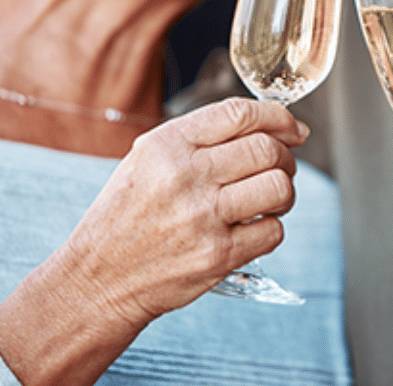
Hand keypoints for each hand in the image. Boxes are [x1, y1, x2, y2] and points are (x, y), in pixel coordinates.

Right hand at [0, 97, 307, 385]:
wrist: (98, 280)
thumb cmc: (128, 216)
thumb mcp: (147, 160)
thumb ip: (200, 138)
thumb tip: (271, 126)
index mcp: (167, 145)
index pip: (240, 113)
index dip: (278, 117)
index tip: (294, 129)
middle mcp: (185, 176)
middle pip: (267, 149)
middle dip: (286, 157)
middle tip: (281, 167)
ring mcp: (204, 217)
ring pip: (279, 187)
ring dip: (285, 192)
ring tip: (269, 199)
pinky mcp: (218, 255)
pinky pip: (274, 231)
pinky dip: (272, 228)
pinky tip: (252, 229)